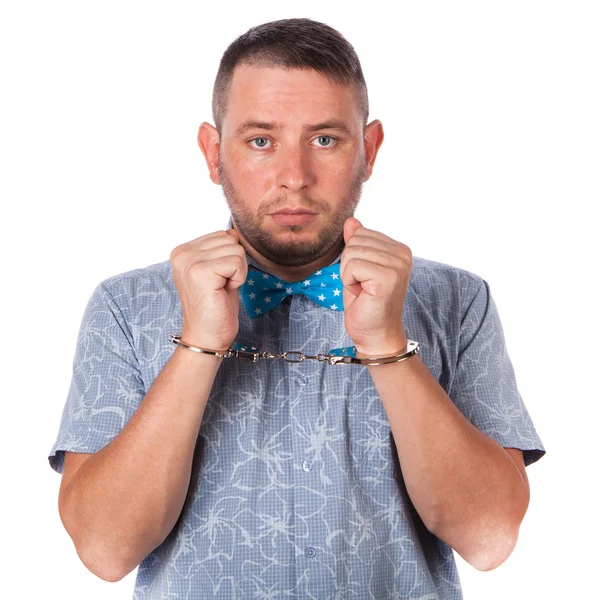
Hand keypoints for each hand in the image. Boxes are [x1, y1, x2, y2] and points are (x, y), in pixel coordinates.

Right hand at [170, 228, 246, 350]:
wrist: (206, 336)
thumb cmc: (214, 306)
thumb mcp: (216, 271)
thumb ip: (219, 249)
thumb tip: (232, 232)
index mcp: (182, 251)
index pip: (222, 235)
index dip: (229, 258)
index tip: (217, 279)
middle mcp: (182, 253)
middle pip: (230, 239)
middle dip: (235, 263)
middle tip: (221, 285)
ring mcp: (189, 262)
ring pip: (236, 250)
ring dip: (237, 272)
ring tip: (222, 288)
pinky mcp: (201, 272)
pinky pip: (237, 262)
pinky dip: (239, 278)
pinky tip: (225, 291)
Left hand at [340, 217, 410, 355]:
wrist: (375, 334)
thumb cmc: (366, 303)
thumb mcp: (357, 268)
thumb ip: (357, 243)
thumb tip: (351, 221)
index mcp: (399, 248)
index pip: (360, 233)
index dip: (353, 257)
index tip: (364, 278)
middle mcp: (403, 254)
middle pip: (355, 241)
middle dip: (349, 265)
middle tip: (362, 285)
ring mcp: (398, 265)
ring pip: (352, 252)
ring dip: (348, 274)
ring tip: (363, 290)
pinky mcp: (388, 277)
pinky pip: (352, 266)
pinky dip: (349, 281)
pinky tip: (362, 294)